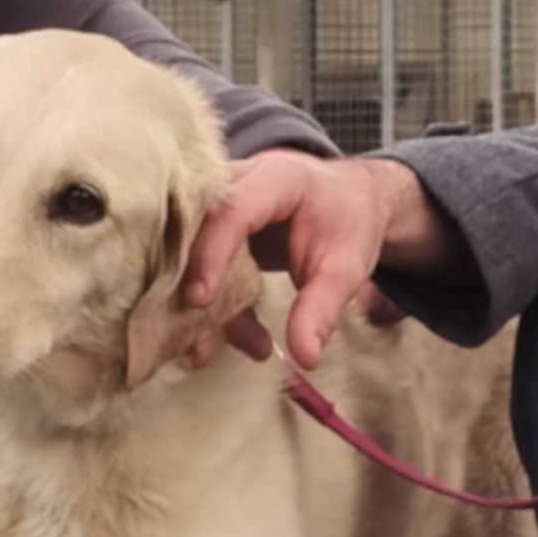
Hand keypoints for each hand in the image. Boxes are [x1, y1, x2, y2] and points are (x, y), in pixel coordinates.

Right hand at [176, 152, 454, 372]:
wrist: (349, 200)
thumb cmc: (347, 223)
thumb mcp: (345, 269)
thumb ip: (323, 309)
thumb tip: (305, 357)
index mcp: (276, 179)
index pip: (232, 210)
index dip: (212, 253)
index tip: (201, 301)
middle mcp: (237, 182)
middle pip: (194, 228)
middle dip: (189, 285)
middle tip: (195, 337)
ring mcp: (218, 202)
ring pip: (187, 249)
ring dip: (196, 303)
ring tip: (207, 352)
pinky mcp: (212, 226)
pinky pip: (195, 261)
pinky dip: (208, 303)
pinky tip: (225, 338)